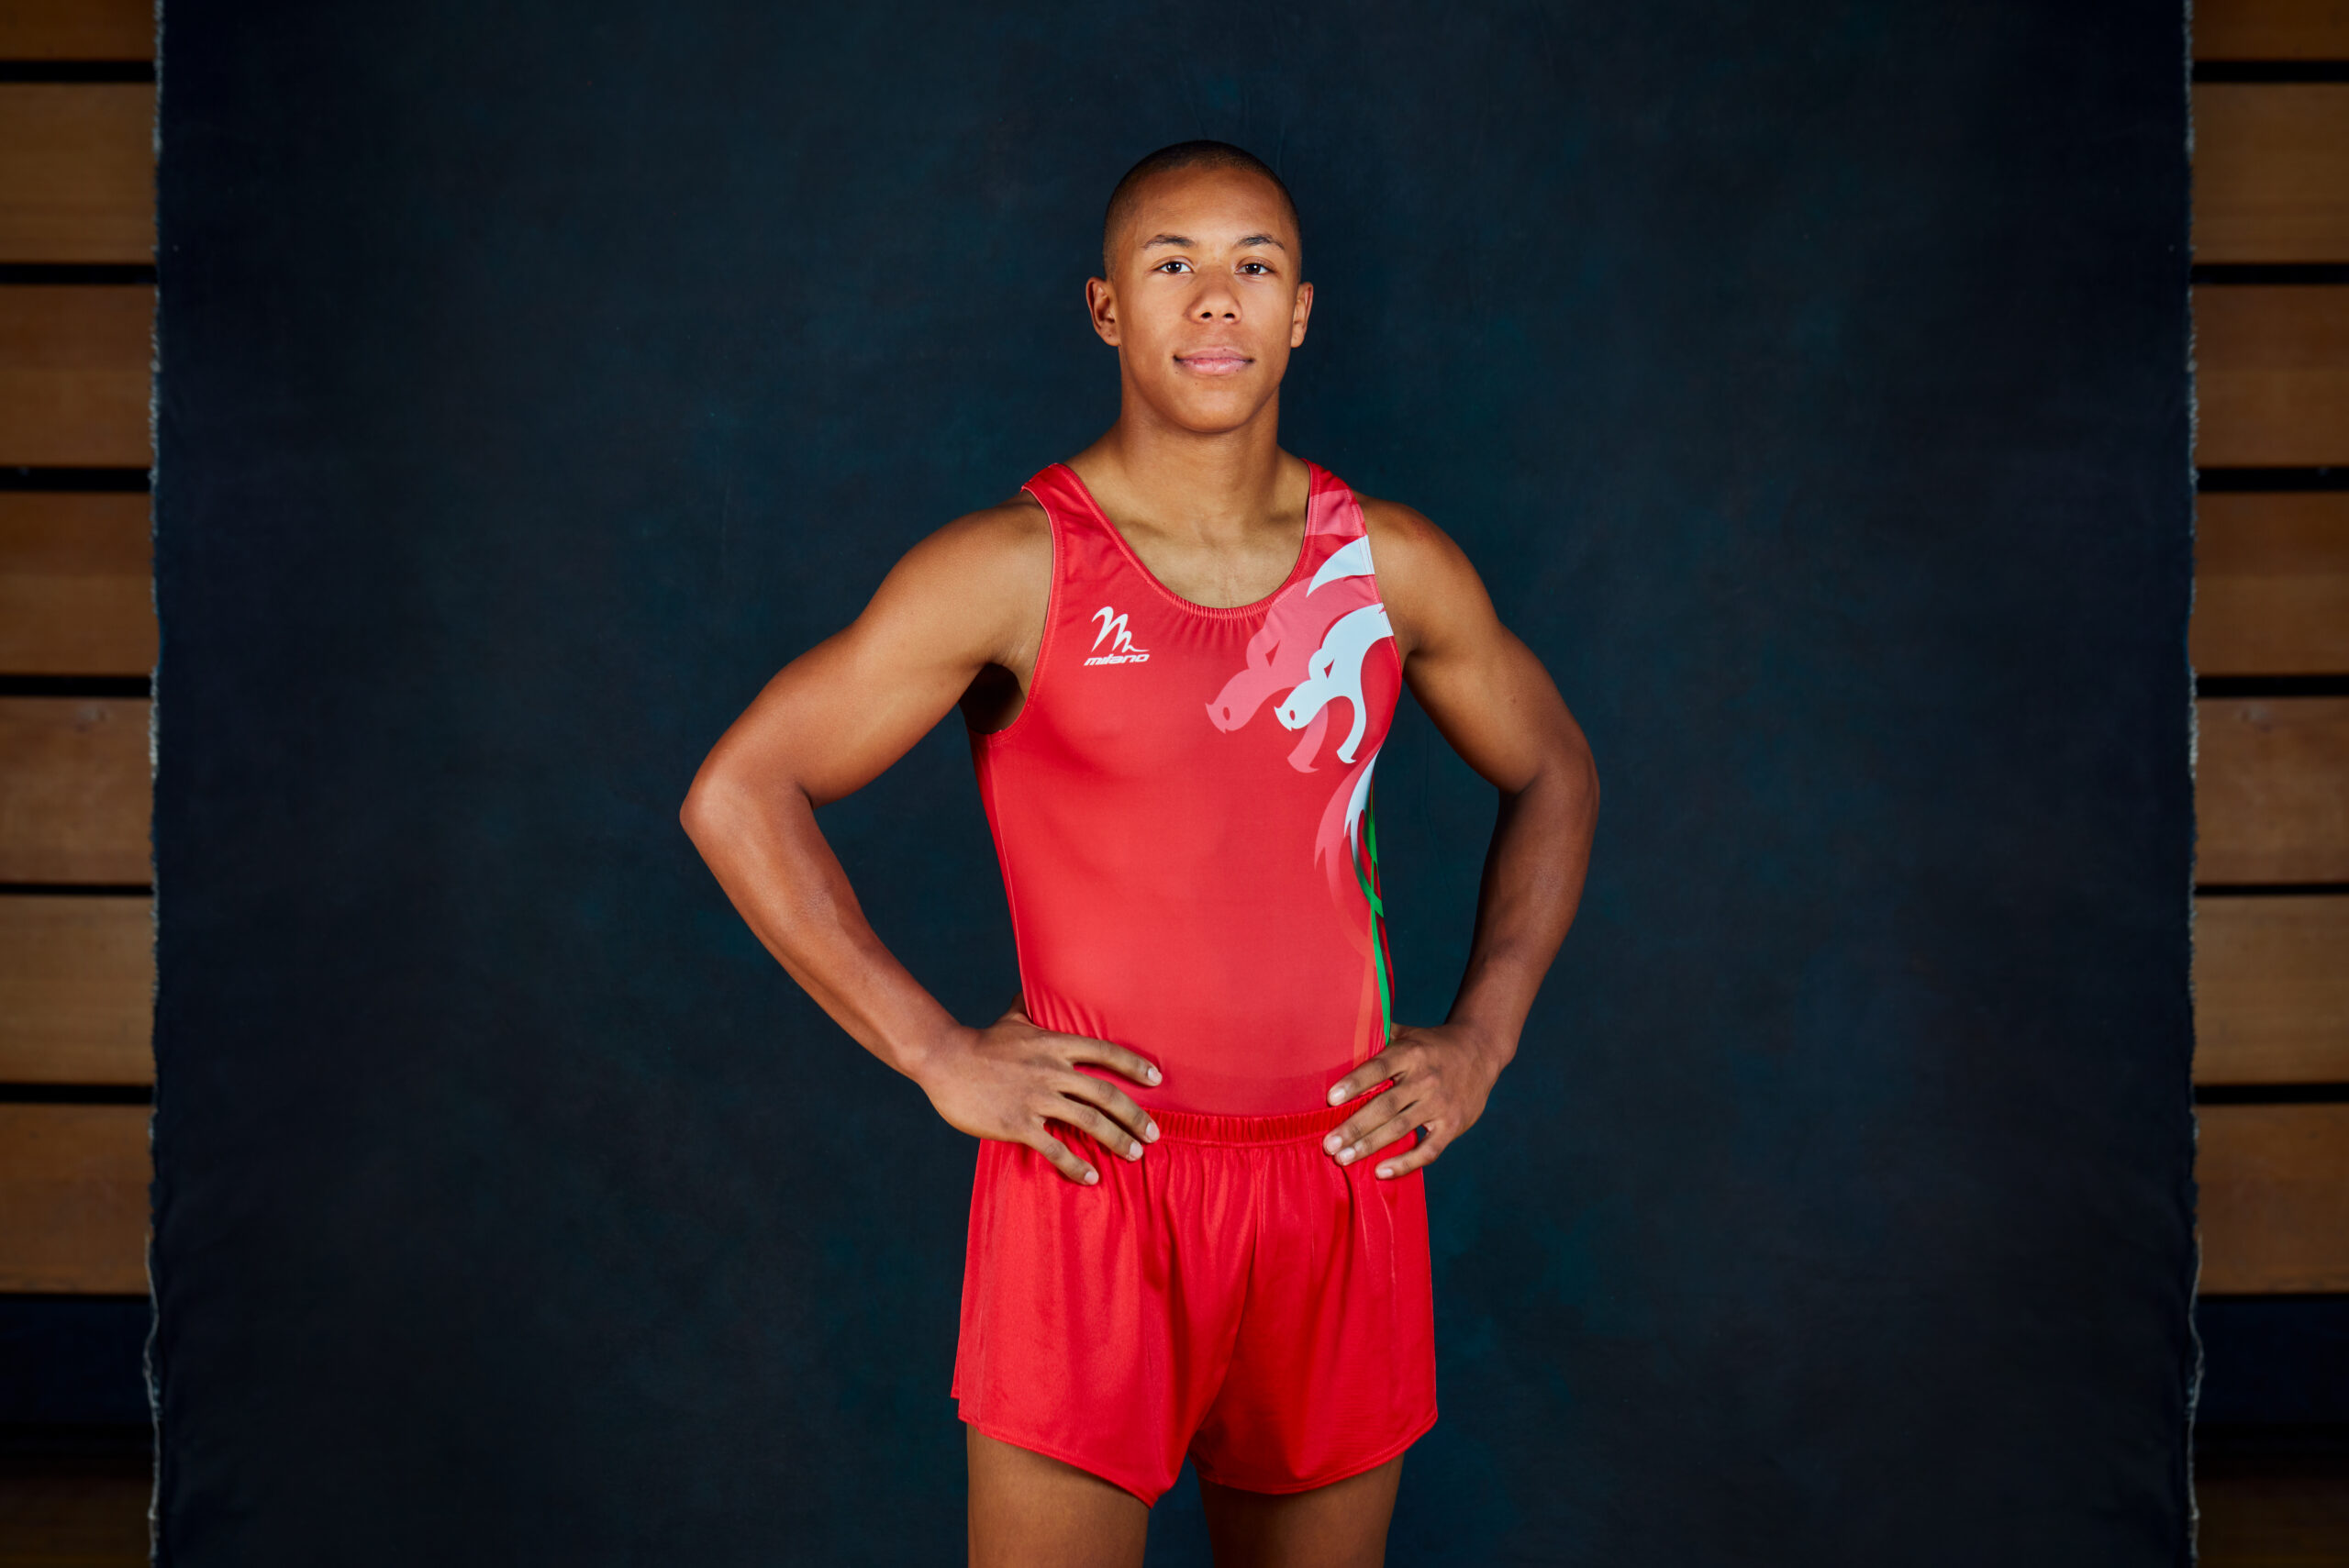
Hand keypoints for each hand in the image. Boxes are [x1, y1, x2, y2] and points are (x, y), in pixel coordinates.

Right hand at [916, 998, 1162, 1184]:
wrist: (943, 1061)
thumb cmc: (980, 1043)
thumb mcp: (1012, 1019)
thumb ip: (1032, 1007)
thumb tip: (1038, 986)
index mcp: (1054, 1044)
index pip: (1105, 1051)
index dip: (1134, 1065)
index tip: (1156, 1079)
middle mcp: (1051, 1070)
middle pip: (1106, 1093)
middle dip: (1134, 1115)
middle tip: (1154, 1134)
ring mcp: (1035, 1097)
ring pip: (1088, 1121)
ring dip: (1116, 1140)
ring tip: (1134, 1154)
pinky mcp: (1017, 1123)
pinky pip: (1054, 1148)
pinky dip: (1076, 1165)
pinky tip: (1090, 1177)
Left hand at [1320, 1022, 1511, 1178]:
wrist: (1481, 1051)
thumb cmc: (1433, 1045)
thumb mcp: (1408, 1033)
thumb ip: (1378, 1037)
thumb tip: (1340, 1036)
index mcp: (1411, 1053)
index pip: (1379, 1068)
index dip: (1354, 1083)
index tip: (1331, 1100)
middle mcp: (1425, 1079)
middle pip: (1385, 1105)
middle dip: (1354, 1127)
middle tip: (1328, 1144)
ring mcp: (1440, 1104)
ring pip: (1400, 1129)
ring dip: (1369, 1146)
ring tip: (1343, 1158)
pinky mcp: (1453, 1125)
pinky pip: (1428, 1150)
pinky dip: (1405, 1163)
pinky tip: (1381, 1171)